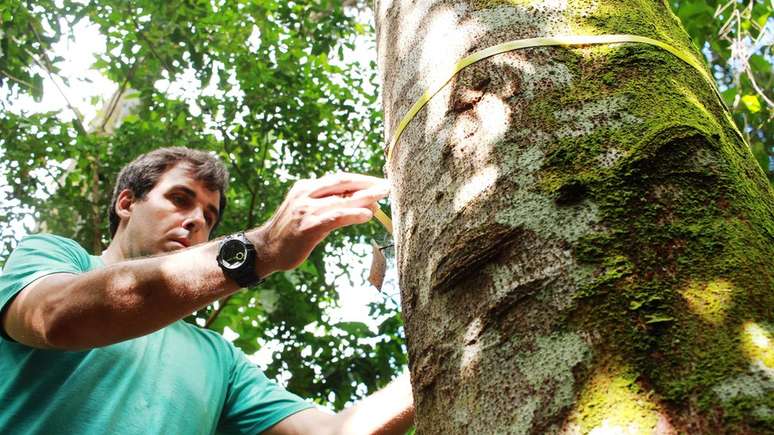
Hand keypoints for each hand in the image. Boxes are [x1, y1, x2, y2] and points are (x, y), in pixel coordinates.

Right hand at [249, 173, 389, 276]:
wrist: (266, 250)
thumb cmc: (291, 233)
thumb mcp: (309, 213)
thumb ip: (332, 205)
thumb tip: (366, 203)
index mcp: (306, 187)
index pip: (339, 178)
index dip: (361, 179)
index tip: (379, 182)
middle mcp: (306, 193)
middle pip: (342, 182)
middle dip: (367, 183)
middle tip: (387, 186)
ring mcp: (306, 209)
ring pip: (341, 198)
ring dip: (365, 197)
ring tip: (382, 197)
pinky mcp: (309, 225)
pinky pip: (336, 216)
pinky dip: (353, 213)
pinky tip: (367, 215)